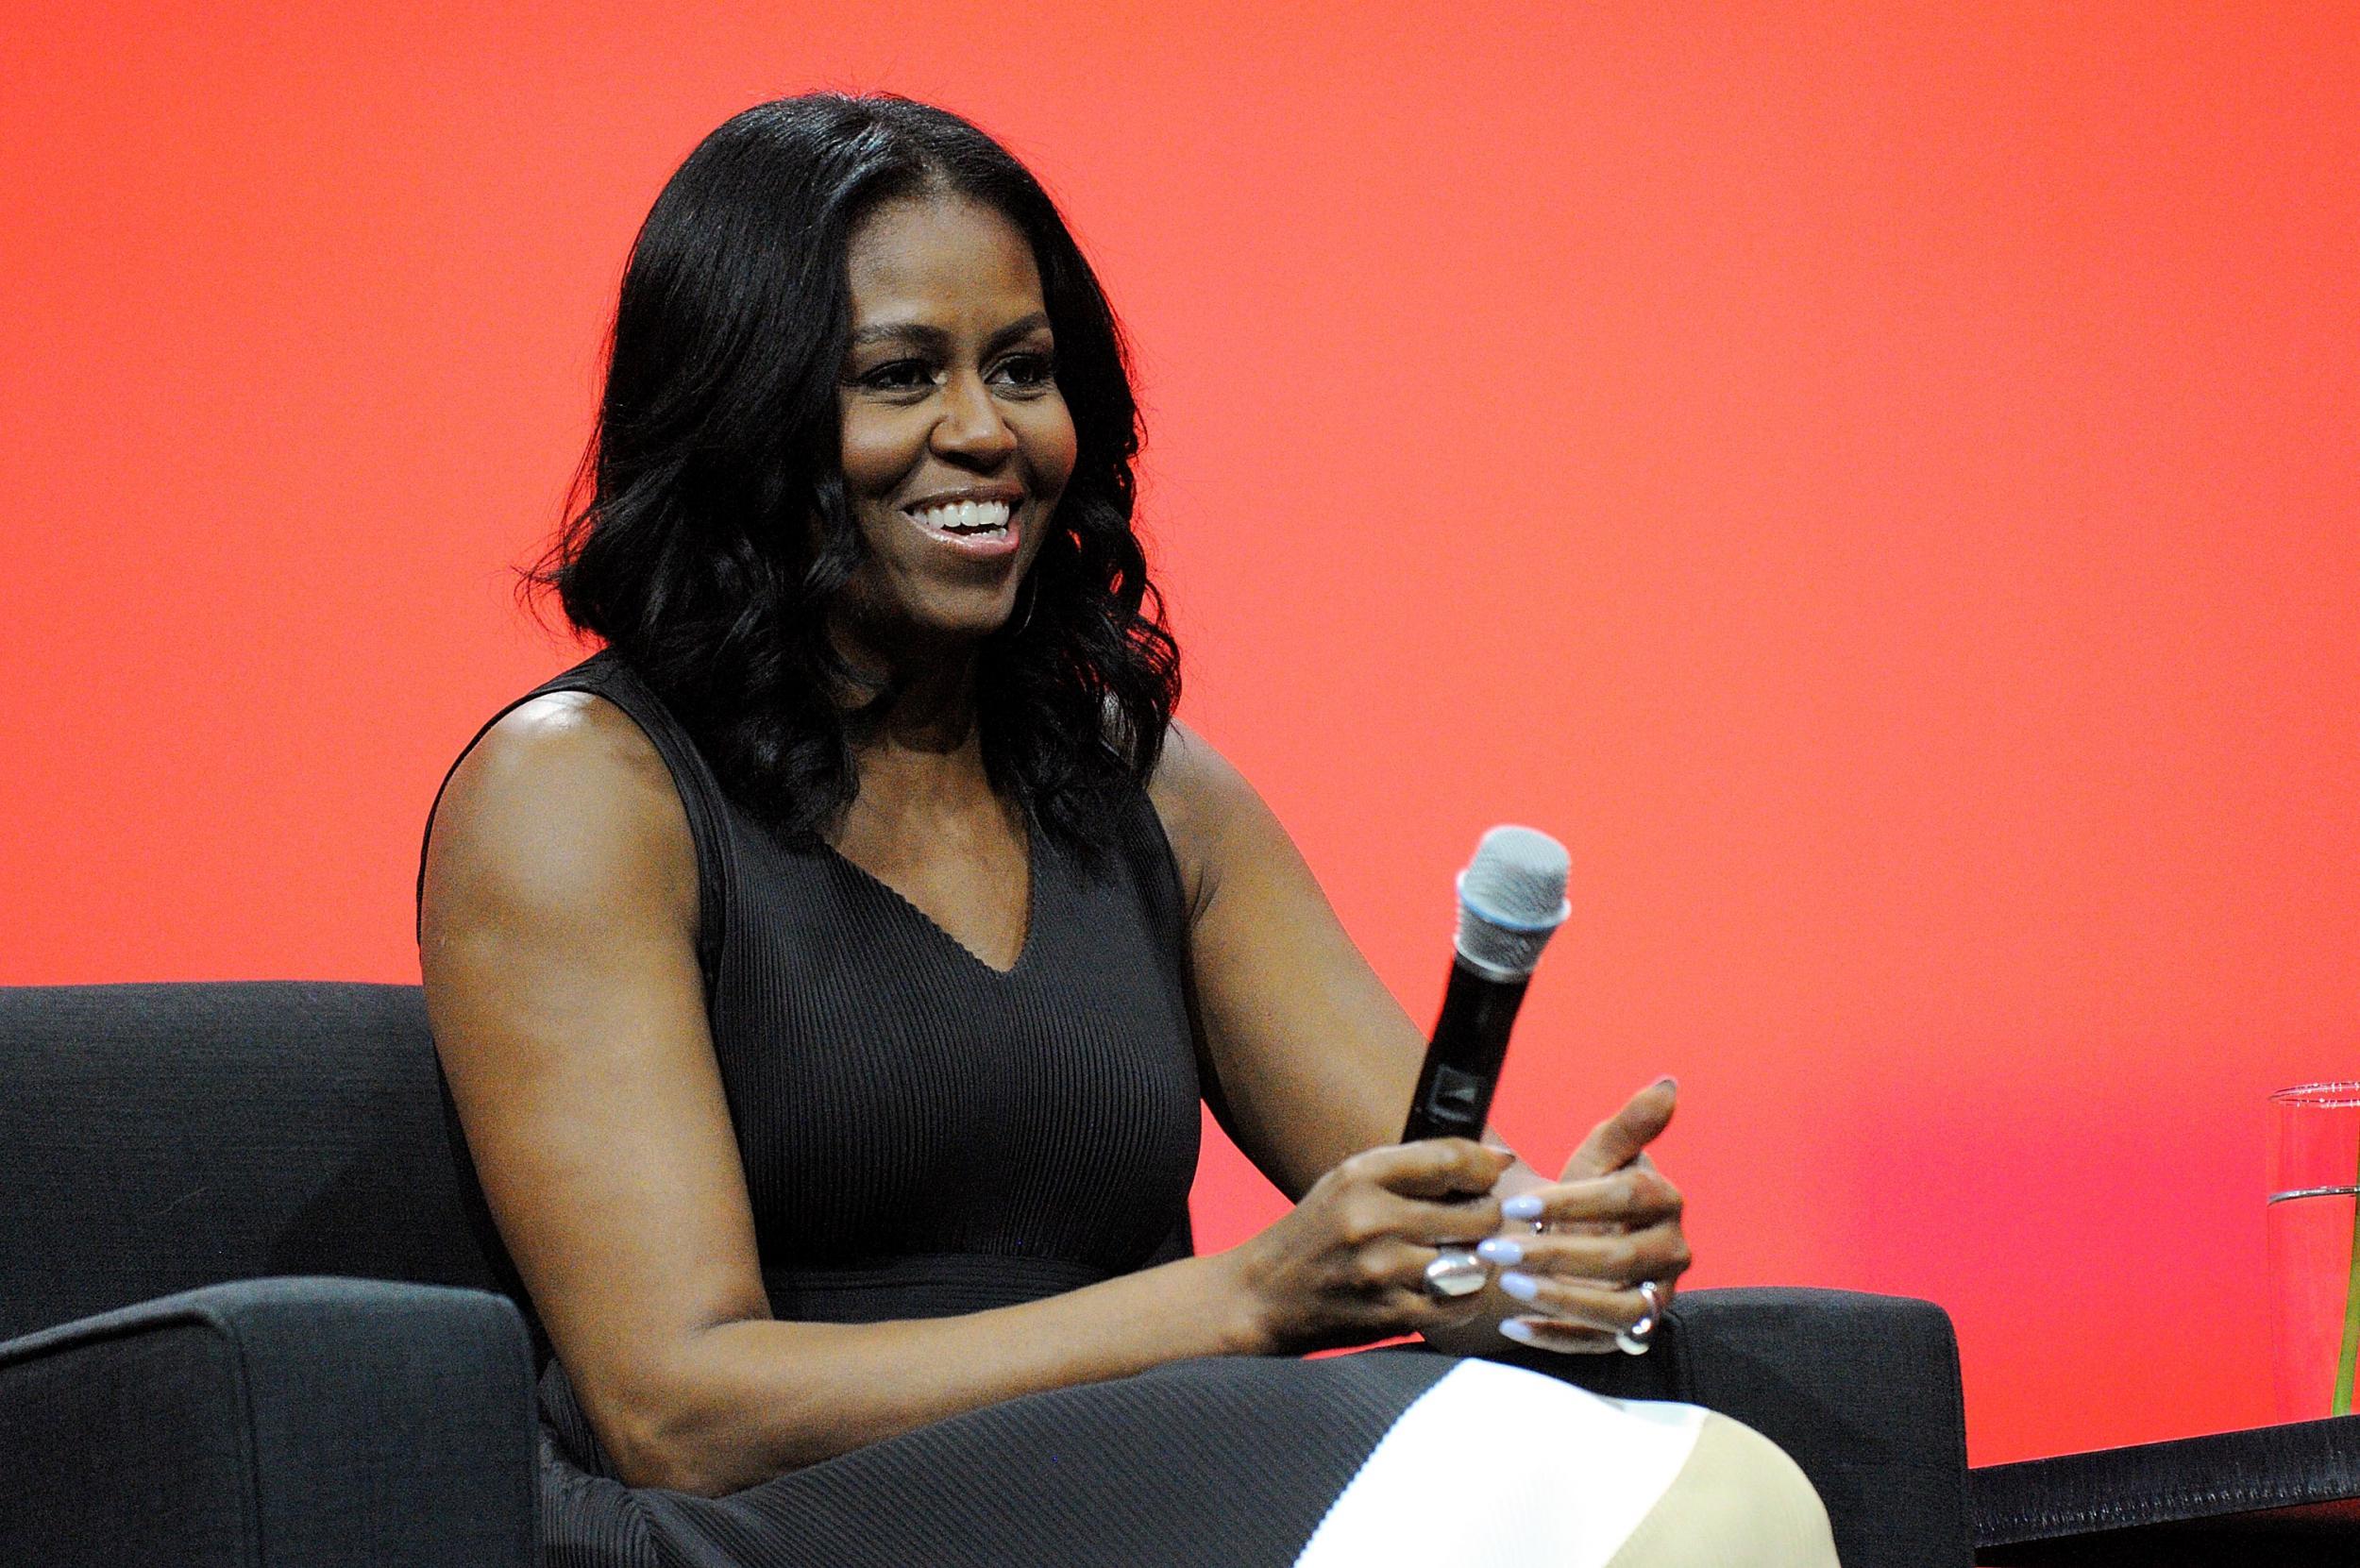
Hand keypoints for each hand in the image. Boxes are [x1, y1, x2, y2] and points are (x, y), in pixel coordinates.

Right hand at [1225, 1138, 1513, 1353]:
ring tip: (1461, 1255)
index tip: (1494, 1172)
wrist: (1262, 1296)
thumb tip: (1498, 1161)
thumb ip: (1415, 1168)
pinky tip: (1449, 1287)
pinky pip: (1463, 1303)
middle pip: (1477, 1214)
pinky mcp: (1391, 1313)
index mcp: (1362, 1175)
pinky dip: (1467, 1296)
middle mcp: (1374, 1218)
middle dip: (1488, 1217)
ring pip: (1476, 1261)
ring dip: (1478, 1260)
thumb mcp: (1348, 1182)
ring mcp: (1383, 1269)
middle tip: (1477, 1221)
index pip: (1451, 1159)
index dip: (1485, 1166)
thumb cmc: (1315, 1233)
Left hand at [1476, 1078, 1689, 1353]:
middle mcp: (1671, 1252)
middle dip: (1556, 1253)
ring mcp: (1656, 1297)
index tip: (1517, 1203)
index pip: (1627, 1198)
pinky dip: (1555, 1337)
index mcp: (1665, 1201)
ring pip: (1618, 1308)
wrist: (1585, 1239)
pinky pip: (1598, 1342)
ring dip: (1561, 1299)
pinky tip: (1512, 1326)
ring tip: (1508, 1286)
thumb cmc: (1590, 1192)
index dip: (1574, 1201)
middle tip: (1498, 1248)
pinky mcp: (1630, 1333)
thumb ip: (1628, 1125)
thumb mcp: (1601, 1156)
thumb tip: (1668, 1084)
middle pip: (1620, 1258)